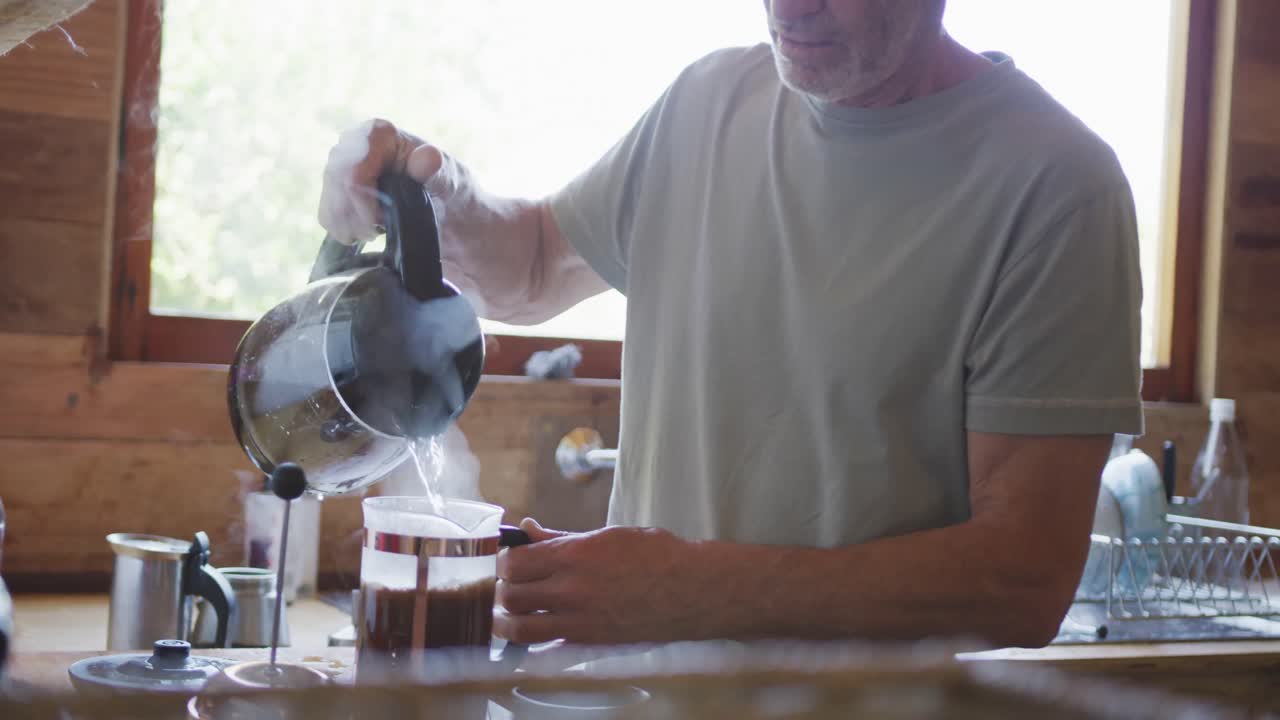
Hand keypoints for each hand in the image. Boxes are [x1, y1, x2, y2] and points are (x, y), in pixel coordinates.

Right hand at [318, 118, 455, 244]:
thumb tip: (428, 157)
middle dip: (357, 218)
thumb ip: (435, 168)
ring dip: (352, 227)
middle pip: (336, 189)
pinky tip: (367, 230)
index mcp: (377, 133)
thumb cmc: (445, 186)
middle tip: (380, 231)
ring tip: (378, 231)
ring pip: (330, 204)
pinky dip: (345, 230)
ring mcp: (340, 164)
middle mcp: (352, 143)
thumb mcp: (448, 178)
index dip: (362, 204)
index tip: (381, 223)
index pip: (352, 174)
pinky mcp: (335, 187)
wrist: (444, 204)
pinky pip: (327, 214)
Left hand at [495, 519, 712, 644]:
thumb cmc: (655, 555)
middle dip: (501, 589)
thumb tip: (529, 529)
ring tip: (509, 613)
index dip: (503, 562)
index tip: (506, 561)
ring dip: (508, 620)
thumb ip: (561, 537)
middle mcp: (571, 589)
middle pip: (509, 595)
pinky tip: (536, 629)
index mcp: (573, 555)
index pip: (514, 563)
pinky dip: (534, 637)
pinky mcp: (590, 640)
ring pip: (519, 627)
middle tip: (506, 585)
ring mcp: (579, 618)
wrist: (690, 589)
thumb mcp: (606, 535)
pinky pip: (546, 643)